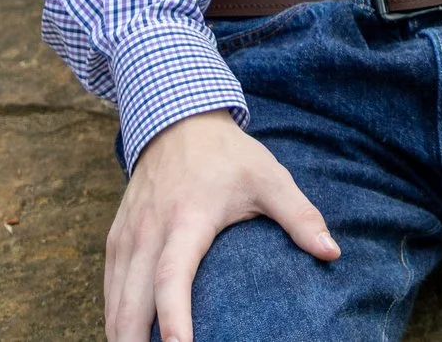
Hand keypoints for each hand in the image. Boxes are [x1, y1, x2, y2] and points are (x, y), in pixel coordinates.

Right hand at [105, 109, 338, 341]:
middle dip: (135, 341)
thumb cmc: (230, 156)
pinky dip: (112, 315)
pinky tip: (124, 337)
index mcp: (189, 219)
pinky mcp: (116, 238)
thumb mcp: (270, 178)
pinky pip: (109, 286)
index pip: (174, 275)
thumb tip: (332, 252)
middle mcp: (151, 230)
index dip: (174, 317)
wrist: (179, 122)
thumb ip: (300, 216)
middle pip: (133, 300)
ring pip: (114, 298)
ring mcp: (128, 235)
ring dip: (121, 333)